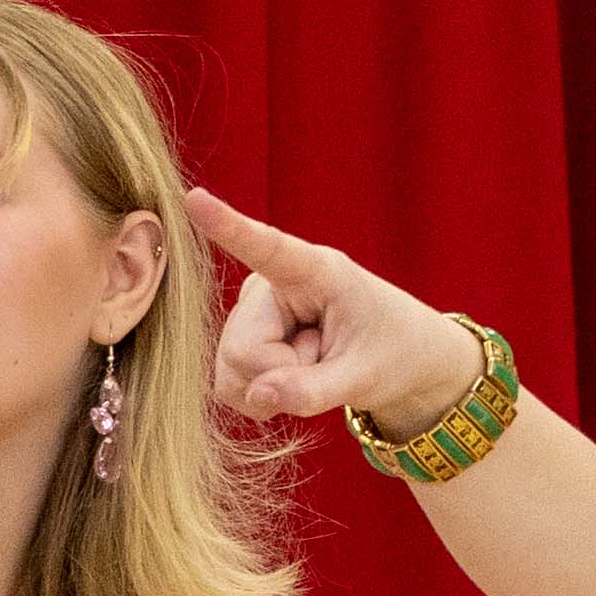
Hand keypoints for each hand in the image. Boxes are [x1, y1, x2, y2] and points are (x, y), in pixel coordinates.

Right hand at [185, 189, 487, 432]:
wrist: (400, 360)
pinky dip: (260, 396)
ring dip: (273, 388)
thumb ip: (313, 391)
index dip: (228, 226)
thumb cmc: (393, 352)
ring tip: (315, 368)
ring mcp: (252, 310)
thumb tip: (256, 397)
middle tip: (326, 364)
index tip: (195, 198)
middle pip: (244, 348)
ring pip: (232, 369)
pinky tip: (290, 382)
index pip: (266, 248)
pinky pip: (227, 381)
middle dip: (282, 375)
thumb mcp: (365, 376)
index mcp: (316, 271)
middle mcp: (272, 284)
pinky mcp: (241, 336)